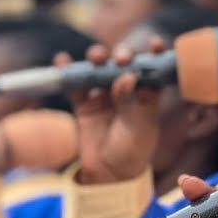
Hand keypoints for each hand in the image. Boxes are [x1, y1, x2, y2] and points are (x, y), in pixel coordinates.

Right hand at [60, 39, 165, 184]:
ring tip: (96, 57)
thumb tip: (126, 75)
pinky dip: (68, 72)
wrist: (109, 173)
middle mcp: (126, 91)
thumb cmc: (132, 149)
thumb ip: (130, 100)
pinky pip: (75, 85)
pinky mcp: (84, 104)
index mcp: (147, 94)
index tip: (154, 43)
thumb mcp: (137, 126)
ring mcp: (104, 95)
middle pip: (123, 64)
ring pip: (99, 69)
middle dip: (122, 55)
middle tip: (121, 58)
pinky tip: (62, 61)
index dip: (154, 54)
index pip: (153, 69)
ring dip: (97, 58)